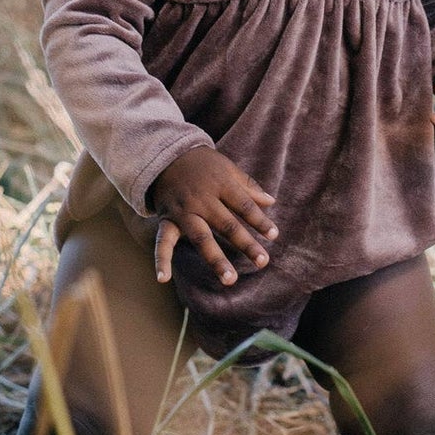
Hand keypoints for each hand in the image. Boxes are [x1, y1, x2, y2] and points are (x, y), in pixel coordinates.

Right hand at [151, 147, 276, 286]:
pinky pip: (162, 241)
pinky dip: (161, 260)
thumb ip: (248, 185)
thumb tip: (271, 201)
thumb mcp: (227, 167)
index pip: (244, 205)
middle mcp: (202, 200)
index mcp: (220, 184)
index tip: (273, 235)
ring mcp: (183, 212)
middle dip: (245, 244)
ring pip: (201, 238)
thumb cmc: (202, 164)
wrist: (164, 155)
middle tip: (262, 261)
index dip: (259, 220)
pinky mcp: (166, 220)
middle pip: (227, 225)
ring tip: (230, 279)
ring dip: (216, 259)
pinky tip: (162, 278)